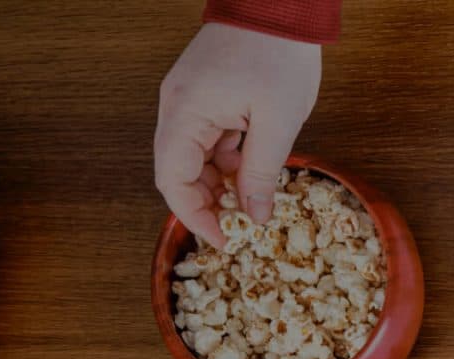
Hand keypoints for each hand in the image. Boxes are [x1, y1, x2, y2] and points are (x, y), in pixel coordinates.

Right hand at [153, 23, 321, 249]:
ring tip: (254, 198)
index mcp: (185, 112)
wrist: (280, 4)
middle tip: (242, 224)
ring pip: (195, 155)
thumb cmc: (280, 53)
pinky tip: (253, 168)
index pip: (173, 180)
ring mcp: (187, 97)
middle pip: (179, 171)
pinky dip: (227, 157)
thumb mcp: (279, 122)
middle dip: (209, 201)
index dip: (195, 216)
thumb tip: (254, 217)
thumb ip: (262, 174)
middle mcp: (176, 105)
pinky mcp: (203, 93)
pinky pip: (207, 136)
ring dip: (221, 180)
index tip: (223, 240)